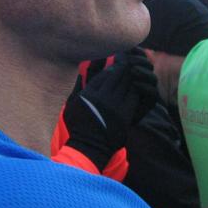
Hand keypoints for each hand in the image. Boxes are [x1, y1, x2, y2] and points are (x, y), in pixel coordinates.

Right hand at [63, 48, 158, 170]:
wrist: (89, 146)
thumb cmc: (79, 124)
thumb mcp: (72, 103)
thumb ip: (81, 84)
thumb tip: (85, 66)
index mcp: (88, 94)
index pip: (105, 73)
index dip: (114, 65)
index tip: (117, 60)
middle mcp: (101, 98)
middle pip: (118, 75)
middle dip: (125, 66)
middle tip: (129, 62)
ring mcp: (114, 106)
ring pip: (127, 83)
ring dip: (131, 76)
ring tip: (133, 72)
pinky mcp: (124, 114)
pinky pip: (134, 94)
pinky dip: (135, 87)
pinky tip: (135, 86)